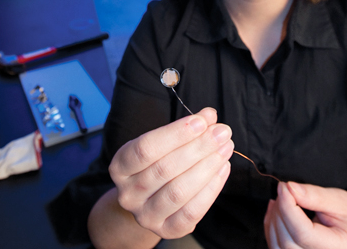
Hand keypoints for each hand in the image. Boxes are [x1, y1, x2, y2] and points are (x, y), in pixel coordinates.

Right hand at [108, 107, 233, 238]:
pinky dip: (210, 189)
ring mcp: (145, 215)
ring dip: (207, 166)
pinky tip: (222, 168)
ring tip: (226, 147)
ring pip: (178, 191)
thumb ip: (183, 129)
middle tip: (222, 131)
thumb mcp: (160, 143)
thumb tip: (209, 117)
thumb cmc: (156, 162)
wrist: (147, 200)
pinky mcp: (166, 230)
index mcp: (120, 166)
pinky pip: (191, 212)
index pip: (146, 147)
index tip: (202, 120)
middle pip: (165, 168)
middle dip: (199, 147)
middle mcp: (128, 193)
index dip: (176, 134)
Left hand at [264, 181, 346, 248]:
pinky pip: (275, 245)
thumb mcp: (339, 200)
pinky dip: (271, 225)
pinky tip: (278, 210)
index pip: (303, 234)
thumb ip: (314, 196)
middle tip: (285, 189)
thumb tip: (290, 189)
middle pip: (287, 242)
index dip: (288, 208)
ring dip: (274, 218)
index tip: (284, 186)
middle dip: (280, 211)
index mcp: (339, 248)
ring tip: (283, 199)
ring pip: (278, 246)